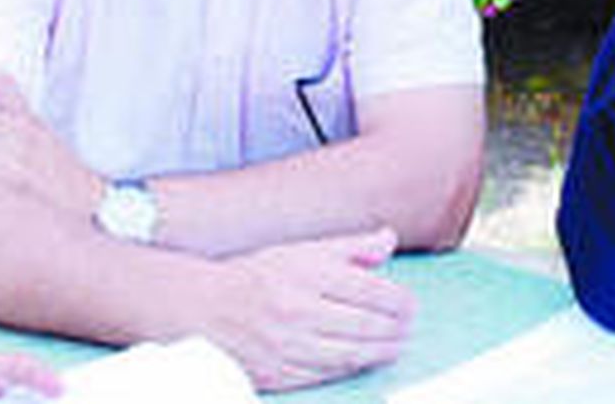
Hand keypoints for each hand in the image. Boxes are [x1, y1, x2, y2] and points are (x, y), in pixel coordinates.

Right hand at [201, 226, 413, 389]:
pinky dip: (350, 368)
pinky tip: (364, 360)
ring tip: (396, 346)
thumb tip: (389, 239)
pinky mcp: (276, 373)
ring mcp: (285, 346)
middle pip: (364, 325)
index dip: (399, 300)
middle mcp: (296, 311)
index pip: (370, 290)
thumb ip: (351, 247)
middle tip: (409, 327)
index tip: (410, 304)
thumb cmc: (260, 275)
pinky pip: (325, 374)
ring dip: (381, 352)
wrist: (203, 309)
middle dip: (395, 328)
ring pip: (349, 354)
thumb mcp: (303, 250)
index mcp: (306, 275)